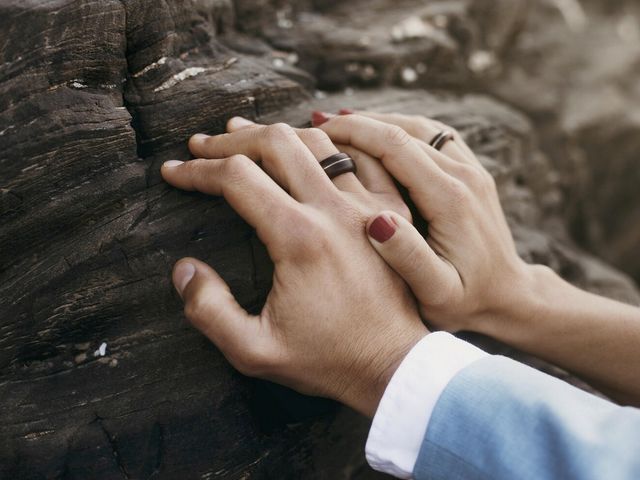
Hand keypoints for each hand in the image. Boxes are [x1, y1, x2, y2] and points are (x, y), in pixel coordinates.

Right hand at [161, 120, 427, 416]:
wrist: (394, 366)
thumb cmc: (328, 361)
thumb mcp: (255, 351)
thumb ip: (210, 311)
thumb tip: (183, 269)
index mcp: (298, 237)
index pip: (237, 177)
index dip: (197, 170)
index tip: (173, 172)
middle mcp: (333, 210)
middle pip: (277, 143)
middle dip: (232, 139)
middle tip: (203, 144)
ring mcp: (366, 207)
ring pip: (319, 142)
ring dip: (278, 133)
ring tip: (247, 135)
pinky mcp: (390, 214)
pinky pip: (365, 158)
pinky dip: (336, 142)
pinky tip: (315, 140)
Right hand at [315, 110, 533, 333]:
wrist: (509, 297)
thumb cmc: (466, 301)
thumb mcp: (436, 292)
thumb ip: (408, 257)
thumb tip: (376, 220)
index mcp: (450, 199)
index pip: (395, 146)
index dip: (354, 132)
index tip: (319, 130)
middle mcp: (465, 176)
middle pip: (404, 130)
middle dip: (358, 124)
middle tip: (317, 124)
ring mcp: (472, 171)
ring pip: (420, 128)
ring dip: (379, 121)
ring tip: (340, 124)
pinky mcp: (473, 174)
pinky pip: (434, 137)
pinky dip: (402, 129)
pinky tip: (378, 134)